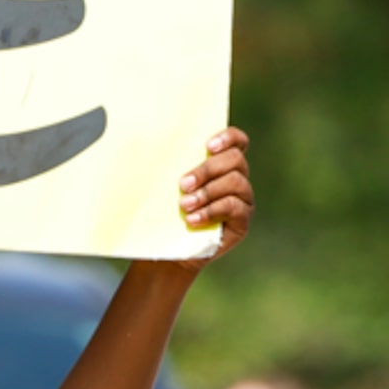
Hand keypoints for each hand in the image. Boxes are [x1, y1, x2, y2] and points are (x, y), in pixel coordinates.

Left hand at [171, 128, 253, 269]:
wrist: (167, 250)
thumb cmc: (164, 212)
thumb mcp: (163, 187)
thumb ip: (168, 166)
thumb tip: (145, 144)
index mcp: (221, 164)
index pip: (237, 141)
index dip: (228, 138)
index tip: (207, 146)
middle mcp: (237, 178)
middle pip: (235, 160)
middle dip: (207, 169)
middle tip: (183, 184)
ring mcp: (242, 200)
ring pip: (235, 182)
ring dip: (207, 192)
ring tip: (184, 205)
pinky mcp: (242, 221)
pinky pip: (234, 208)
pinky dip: (211, 211)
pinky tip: (192, 220)